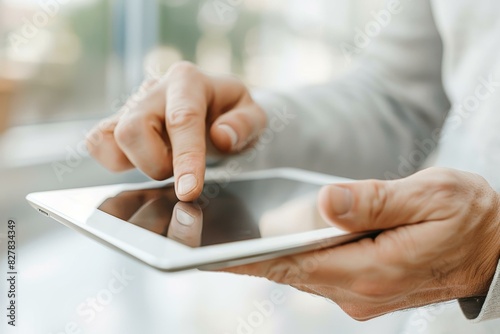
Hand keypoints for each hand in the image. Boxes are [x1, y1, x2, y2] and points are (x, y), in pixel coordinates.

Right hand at [86, 62, 265, 200]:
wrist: (214, 108)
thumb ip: (245, 124)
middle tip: (182, 169)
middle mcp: (155, 89)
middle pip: (134, 128)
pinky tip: (143, 160)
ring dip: (138, 164)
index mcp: (189, 80)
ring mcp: (131, 106)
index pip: (182, 119)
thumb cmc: (231, 114)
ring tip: (165, 161)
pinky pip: (98, 143)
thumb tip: (221, 137)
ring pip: (110, 138)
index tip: (188, 191)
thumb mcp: (254, 115)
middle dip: (158, 164)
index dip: (185, 158)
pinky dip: (115, 161)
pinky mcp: (116, 123)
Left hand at [223, 167, 499, 319]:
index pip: (297, 263)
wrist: (495, 247)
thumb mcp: (430, 197)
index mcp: (374, 270)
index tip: (211, 252)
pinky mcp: (363, 287)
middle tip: (204, 239)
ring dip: (267, 257)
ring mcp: (361, 294)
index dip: (251, 257)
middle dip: (248, 258)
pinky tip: (273, 242)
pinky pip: (317, 273)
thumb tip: (326, 203)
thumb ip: (376, 201)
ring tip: (228, 238)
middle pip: (292, 271)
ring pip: (302, 273)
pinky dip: (292, 258)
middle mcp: (361, 291)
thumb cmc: (468, 216)